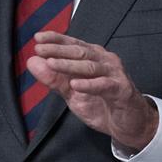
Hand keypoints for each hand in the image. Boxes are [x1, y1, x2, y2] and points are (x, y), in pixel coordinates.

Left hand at [27, 31, 158, 151]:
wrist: (129, 123)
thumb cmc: (102, 103)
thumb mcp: (72, 92)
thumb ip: (53, 78)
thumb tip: (33, 62)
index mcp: (93, 57)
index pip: (72, 44)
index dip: (56, 39)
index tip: (38, 37)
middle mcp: (104, 60)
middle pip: (79, 52)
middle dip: (58, 50)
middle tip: (40, 49)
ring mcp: (114, 73)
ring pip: (90, 66)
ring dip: (69, 65)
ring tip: (52, 64)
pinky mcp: (122, 90)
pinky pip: (104, 85)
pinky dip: (89, 85)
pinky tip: (76, 85)